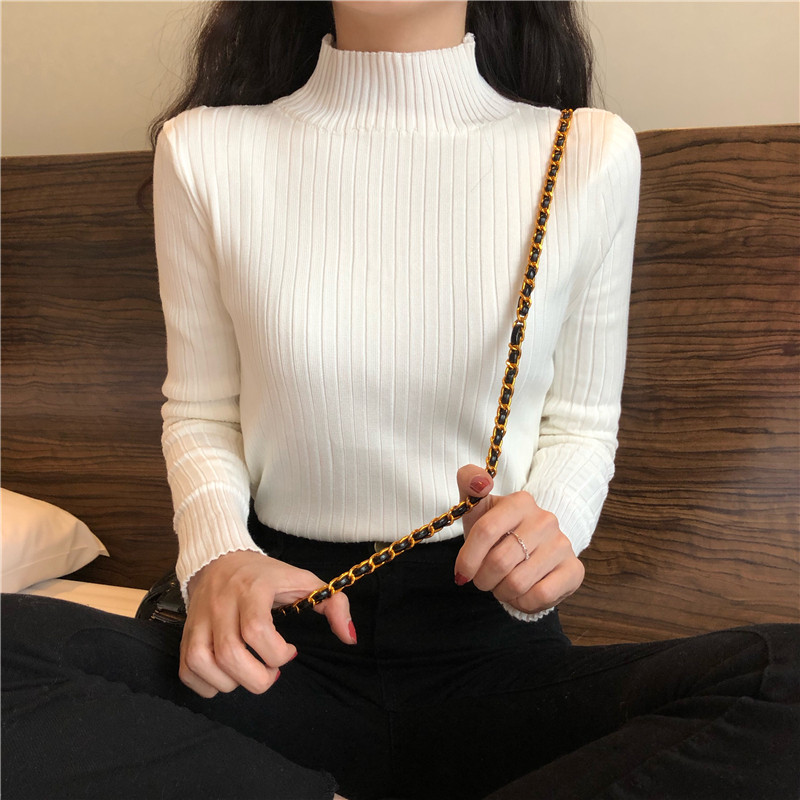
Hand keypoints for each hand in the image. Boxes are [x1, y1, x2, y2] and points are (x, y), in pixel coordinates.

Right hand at [180, 550, 356, 697]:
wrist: (219, 558)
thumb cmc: (266, 575)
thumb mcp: (303, 581)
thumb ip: (334, 605)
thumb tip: (350, 637)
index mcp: (253, 589)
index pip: (257, 630)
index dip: (276, 653)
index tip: (290, 651)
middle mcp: (222, 604)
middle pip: (230, 653)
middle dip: (256, 677)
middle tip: (271, 673)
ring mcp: (199, 620)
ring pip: (202, 663)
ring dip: (230, 682)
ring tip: (248, 673)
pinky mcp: (186, 634)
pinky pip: (186, 670)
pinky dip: (205, 685)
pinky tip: (226, 677)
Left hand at [453, 465, 584, 614]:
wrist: (530, 549)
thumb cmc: (496, 531)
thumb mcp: (478, 508)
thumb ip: (469, 482)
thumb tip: (480, 481)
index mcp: (521, 501)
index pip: (485, 531)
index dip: (468, 558)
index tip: (461, 573)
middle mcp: (546, 519)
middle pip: (499, 561)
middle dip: (483, 578)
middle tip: (483, 579)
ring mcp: (562, 544)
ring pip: (517, 582)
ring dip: (501, 592)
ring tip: (501, 585)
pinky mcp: (574, 570)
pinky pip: (540, 596)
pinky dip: (522, 602)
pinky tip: (520, 593)